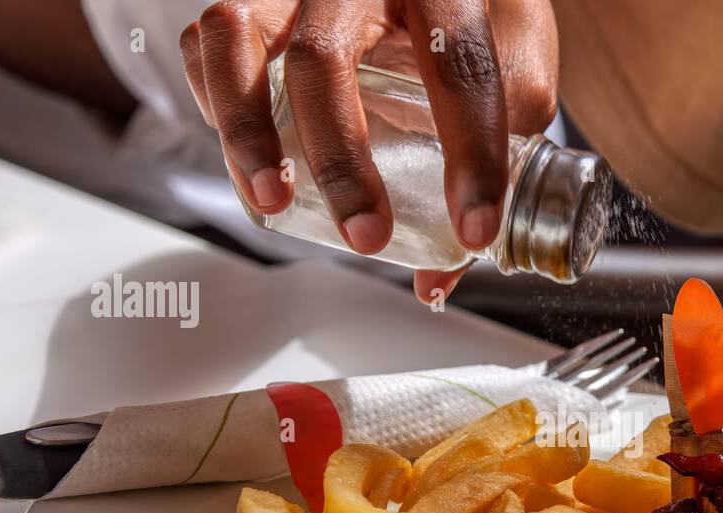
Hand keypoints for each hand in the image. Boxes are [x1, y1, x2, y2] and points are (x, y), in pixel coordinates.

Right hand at [180, 0, 557, 299]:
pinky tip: (250, 157)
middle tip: (366, 237)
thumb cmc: (480, 21)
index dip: (473, 154)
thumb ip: (500, 162)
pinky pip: (207, 41)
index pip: (460, 64)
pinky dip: (216, 101)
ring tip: (273, 201)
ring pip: (239, 35)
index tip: (474, 228)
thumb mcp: (516, 75)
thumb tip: (436, 276)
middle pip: (324, 56)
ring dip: (248, 132)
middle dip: (341, 161)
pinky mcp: (253, 1)